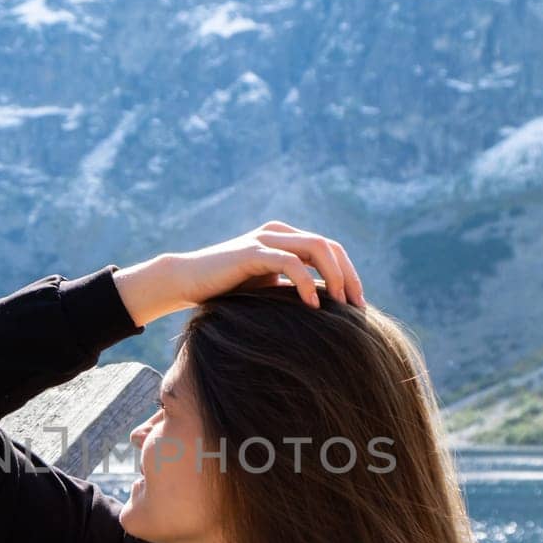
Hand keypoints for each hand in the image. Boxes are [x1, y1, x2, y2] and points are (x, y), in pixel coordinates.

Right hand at [113, 221, 365, 327]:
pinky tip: (312, 305)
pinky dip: (307, 283)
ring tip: (340, 305)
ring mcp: (264, 239)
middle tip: (356, 307)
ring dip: (335, 276)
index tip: (357, 305)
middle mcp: (278, 232)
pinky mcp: (251, 252)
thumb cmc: (225, 289)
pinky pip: (290, 262)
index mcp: (284, 237)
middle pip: (329, 246)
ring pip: (316, 247)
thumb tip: (324, 309)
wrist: (185, 281)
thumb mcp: (265, 288)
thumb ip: (290, 288)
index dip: (349, 273)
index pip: (329, 248)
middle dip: (348, 276)